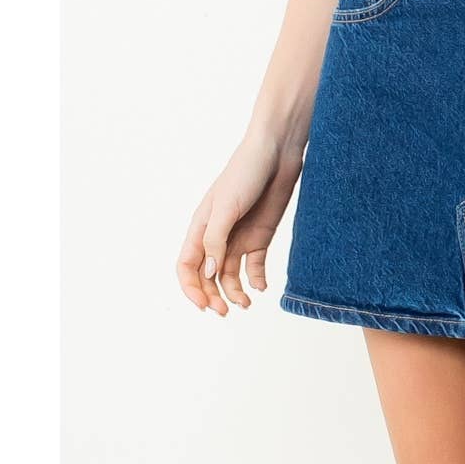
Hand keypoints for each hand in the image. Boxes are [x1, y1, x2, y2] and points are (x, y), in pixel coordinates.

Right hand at [175, 129, 301, 315]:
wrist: (278, 151)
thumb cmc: (246, 172)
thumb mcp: (226, 206)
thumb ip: (215, 240)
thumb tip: (208, 273)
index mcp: (201, 227)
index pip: (187, 266)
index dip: (191, 288)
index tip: (205, 305)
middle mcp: (218, 236)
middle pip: (208, 275)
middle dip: (214, 295)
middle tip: (225, 312)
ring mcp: (239, 236)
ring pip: (230, 274)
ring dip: (235, 292)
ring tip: (247, 303)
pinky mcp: (260, 235)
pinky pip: (254, 265)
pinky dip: (256, 279)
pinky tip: (261, 286)